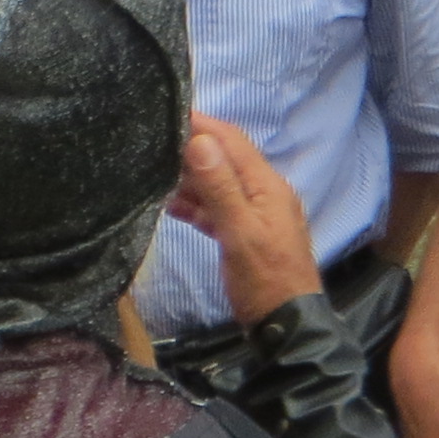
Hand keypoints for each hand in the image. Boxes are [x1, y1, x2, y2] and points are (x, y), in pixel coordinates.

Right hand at [164, 115, 320, 323]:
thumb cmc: (264, 280)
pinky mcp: (244, 234)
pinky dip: (195, 205)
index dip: (201, 124)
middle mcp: (263, 192)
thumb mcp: (239, 232)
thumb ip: (219, 188)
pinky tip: (170, 206)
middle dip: (190, 149)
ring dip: (189, 179)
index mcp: (267, 186)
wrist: (285, 326)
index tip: (168, 111)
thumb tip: (199, 141)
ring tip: (153, 173)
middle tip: (152, 143)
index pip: (231, 141)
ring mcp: (255, 214)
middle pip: (224, 159)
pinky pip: (217, 209)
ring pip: (218, 185)